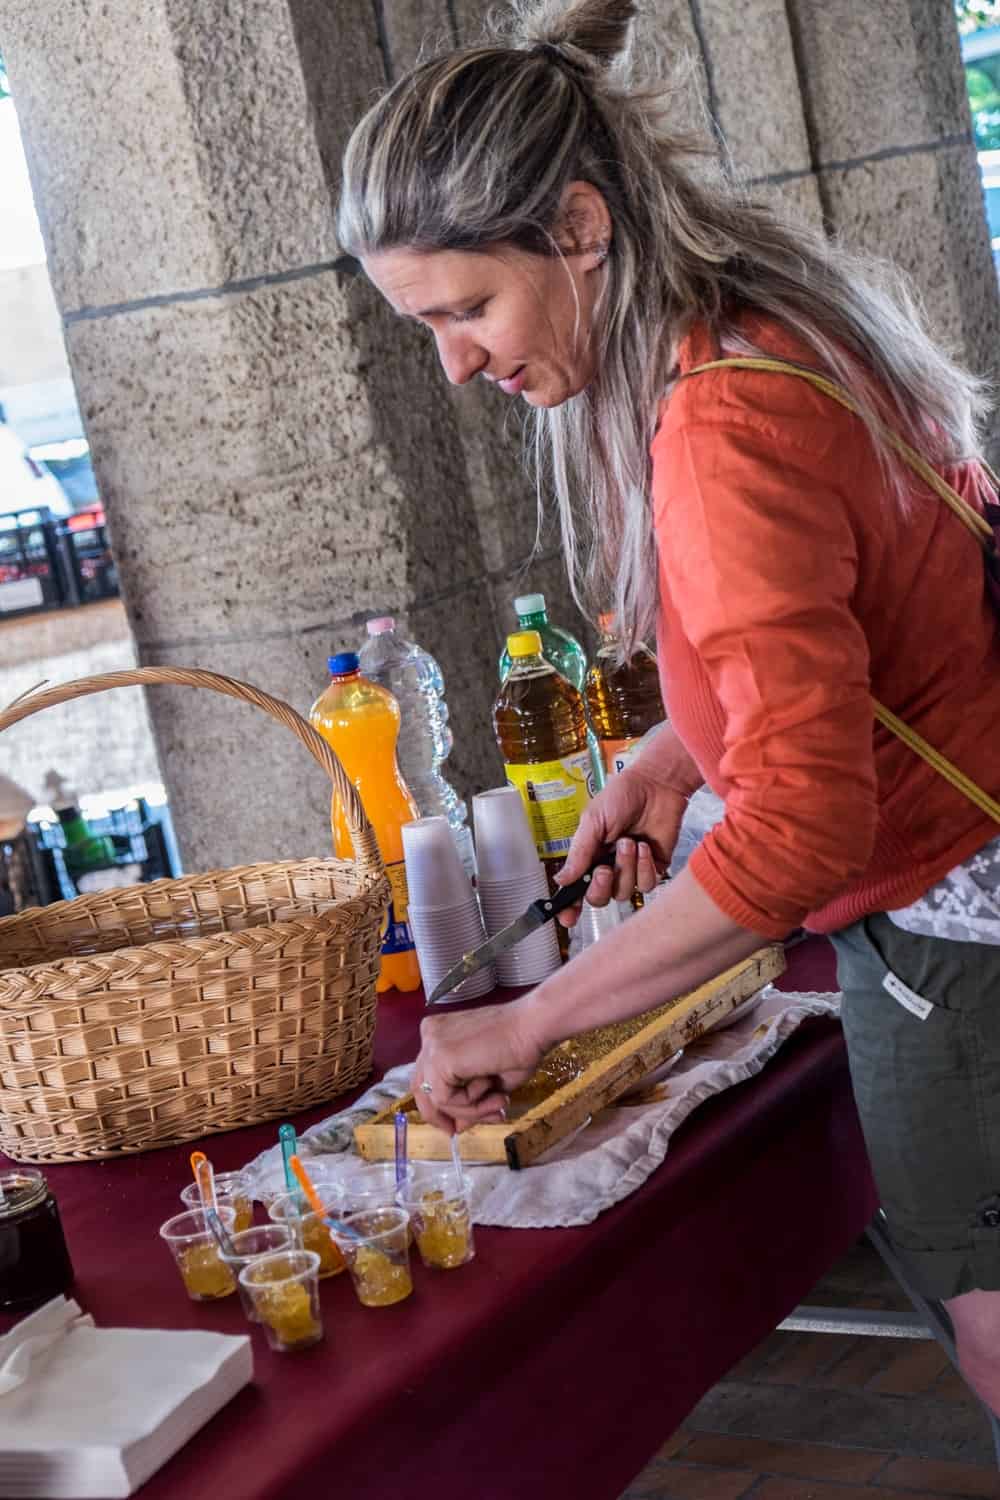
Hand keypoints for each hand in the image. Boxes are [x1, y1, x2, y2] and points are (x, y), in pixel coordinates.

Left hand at [412, 998, 545, 1133]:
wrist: (533, 1028)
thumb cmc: (519, 1047)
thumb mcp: (488, 1082)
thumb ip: (467, 1102)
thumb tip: (456, 1128)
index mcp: (438, 1034)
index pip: (429, 1079)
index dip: (445, 1106)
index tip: (463, 1123)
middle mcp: (429, 1036)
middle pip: (422, 1090)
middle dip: (447, 1115)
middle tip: (465, 1129)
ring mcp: (432, 1046)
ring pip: (436, 1099)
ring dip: (469, 1111)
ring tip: (499, 1105)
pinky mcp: (439, 1058)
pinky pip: (445, 1099)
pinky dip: (470, 1104)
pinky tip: (492, 1089)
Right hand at [556, 733, 700, 923]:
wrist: (657, 785)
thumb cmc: (622, 796)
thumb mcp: (593, 821)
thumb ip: (579, 853)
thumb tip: (561, 880)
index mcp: (589, 856)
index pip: (576, 889)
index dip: (570, 907)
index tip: (567, 917)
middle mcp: (608, 866)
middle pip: (599, 898)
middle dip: (601, 887)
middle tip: (605, 868)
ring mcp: (631, 869)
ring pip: (624, 892)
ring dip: (626, 868)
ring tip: (630, 842)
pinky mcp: (653, 868)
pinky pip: (646, 885)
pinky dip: (644, 867)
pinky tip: (644, 847)